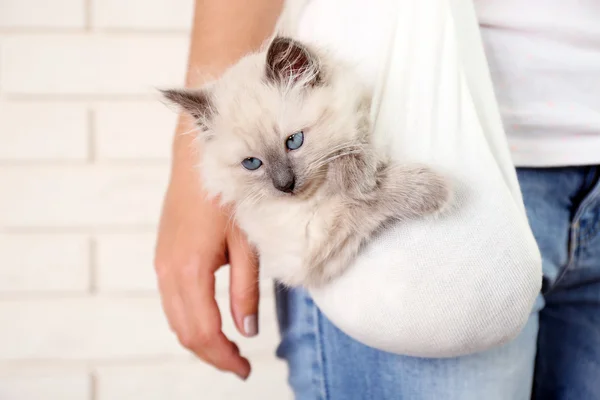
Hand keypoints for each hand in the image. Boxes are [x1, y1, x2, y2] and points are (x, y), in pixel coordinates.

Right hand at [154, 164, 258, 379]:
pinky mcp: (163, 254)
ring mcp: (161, 262)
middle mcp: (168, 271)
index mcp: (190, 269)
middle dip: (212, 354)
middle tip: (240, 365)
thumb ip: (245, 289)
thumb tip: (246, 329)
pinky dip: (190, 319)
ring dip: (200, 338)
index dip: (224, 357)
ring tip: (228, 347)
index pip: (203, 332)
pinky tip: (211, 318)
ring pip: (176, 318)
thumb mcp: (247, 243)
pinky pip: (172, 300)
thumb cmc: (229, 192)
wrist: (199, 155)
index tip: (245, 369)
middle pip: (185, 331)